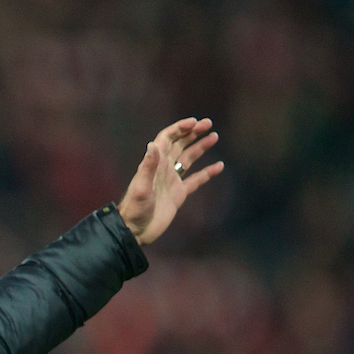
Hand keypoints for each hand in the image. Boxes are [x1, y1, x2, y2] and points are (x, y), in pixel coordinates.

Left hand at [118, 119, 223, 245]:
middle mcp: (163, 169)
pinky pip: (195, 180)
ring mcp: (172, 181)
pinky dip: (207, 173)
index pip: (167, 139)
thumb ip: (148, 167)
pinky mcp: (178, 194)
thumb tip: (153, 144)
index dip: (180, 128)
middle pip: (180, 144)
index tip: (195, 122)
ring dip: (200, 147)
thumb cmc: (135, 210)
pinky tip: (219, 166)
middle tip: (208, 124)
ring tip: (214, 136)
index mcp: (155, 164)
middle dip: (193, 133)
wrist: (135, 231)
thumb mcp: (141, 188)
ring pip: (188, 159)